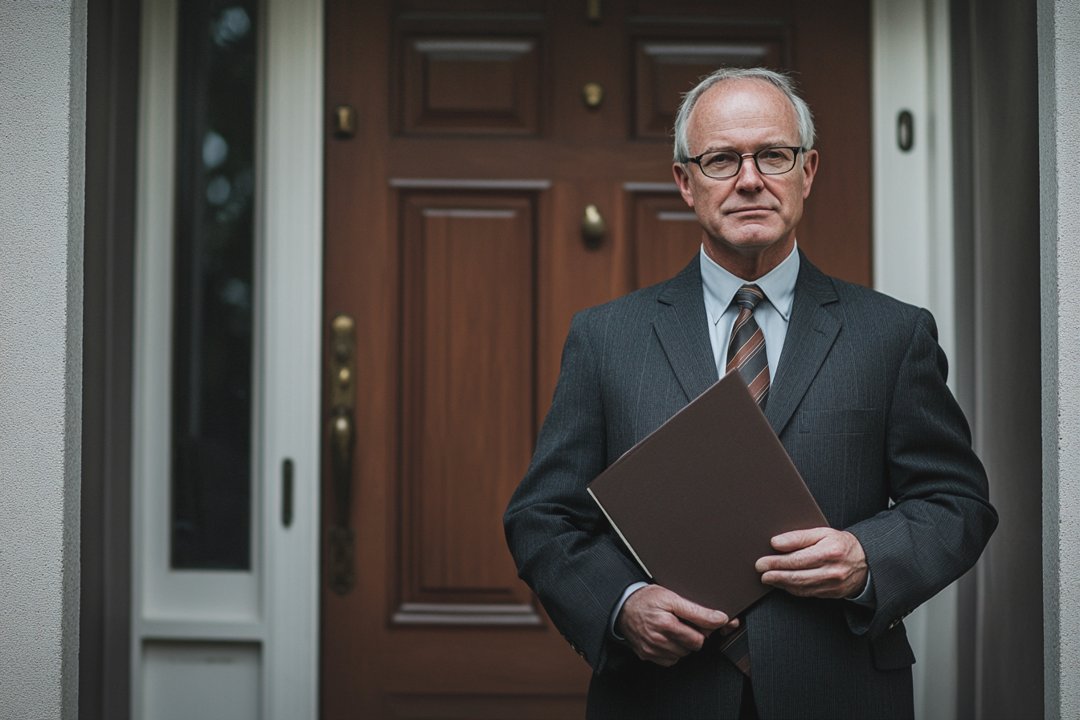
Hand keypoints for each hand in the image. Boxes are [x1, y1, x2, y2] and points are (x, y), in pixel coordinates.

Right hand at [615, 585, 736, 666]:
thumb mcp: (672, 597)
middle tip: (686, 622)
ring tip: (674, 628)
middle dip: (694, 635)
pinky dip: (672, 651)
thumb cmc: (646, 599)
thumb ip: (698, 610)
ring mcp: (652, 649)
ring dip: (683, 643)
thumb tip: (720, 619)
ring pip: (683, 654)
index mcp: (666, 623)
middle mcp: (658, 638)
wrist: (622, 606)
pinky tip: (667, 638)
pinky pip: (670, 660)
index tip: (707, 623)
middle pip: (692, 647)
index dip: (705, 628)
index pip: (699, 637)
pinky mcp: (647, 655)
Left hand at [755, 527, 867, 598]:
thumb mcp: (822, 533)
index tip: (762, 562)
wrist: (865, 561)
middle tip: (761, 572)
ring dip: (781, 584)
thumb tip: (776, 543)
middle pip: (797, 575)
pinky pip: (808, 593)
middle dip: (775, 574)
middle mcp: (832, 571)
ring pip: (801, 587)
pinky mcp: (831, 594)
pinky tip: (783, 584)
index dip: (776, 562)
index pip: (797, 559)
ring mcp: (832, 585)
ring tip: (767, 578)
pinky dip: (792, 589)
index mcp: (830, 552)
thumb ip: (798, 537)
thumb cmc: (841, 544)